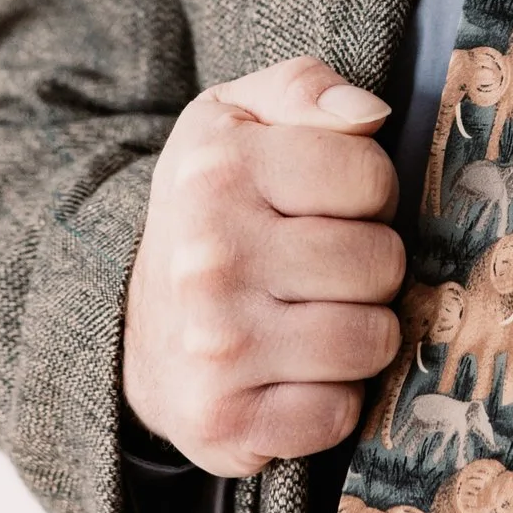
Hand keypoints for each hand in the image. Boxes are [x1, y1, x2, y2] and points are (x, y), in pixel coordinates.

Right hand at [121, 55, 404, 475]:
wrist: (129, 326)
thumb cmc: (211, 211)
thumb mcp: (238, 118)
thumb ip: (306, 88)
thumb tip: (371, 113)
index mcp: (218, 170)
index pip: (373, 177)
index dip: (367, 192)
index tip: (327, 205)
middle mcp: (211, 258)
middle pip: (382, 262)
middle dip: (368, 265)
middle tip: (321, 268)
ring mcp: (216, 347)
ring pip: (372, 340)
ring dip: (358, 333)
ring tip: (313, 317)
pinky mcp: (223, 424)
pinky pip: (339, 415)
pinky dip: (330, 401)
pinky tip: (292, 375)